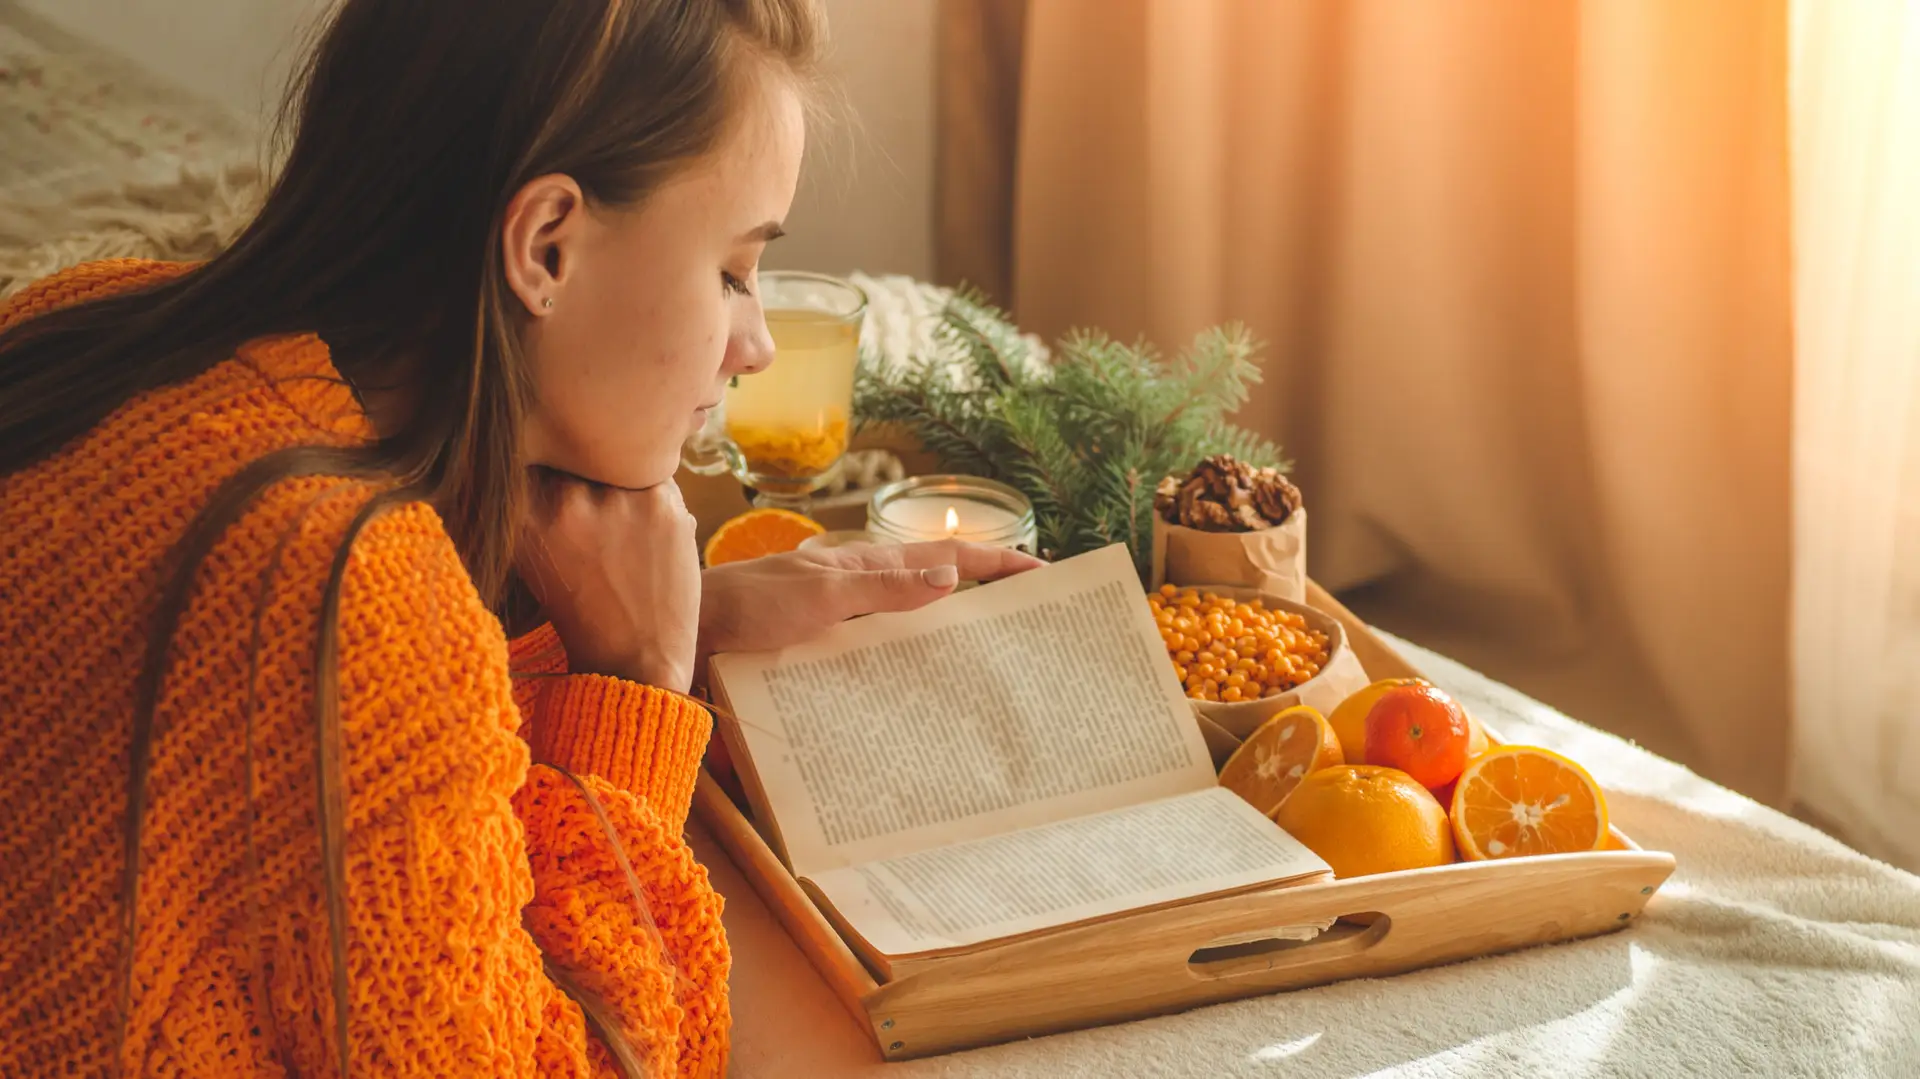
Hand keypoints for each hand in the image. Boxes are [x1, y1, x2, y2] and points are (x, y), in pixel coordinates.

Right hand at [516, 468, 700, 691]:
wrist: (636, 660)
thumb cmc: (583, 611)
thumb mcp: (534, 555)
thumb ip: (531, 500)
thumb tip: (533, 446)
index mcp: (524, 515)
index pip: (533, 452)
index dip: (548, 456)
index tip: (557, 470)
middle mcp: (565, 501)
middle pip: (577, 450)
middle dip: (587, 466)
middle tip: (601, 511)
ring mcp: (616, 499)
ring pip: (621, 458)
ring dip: (624, 479)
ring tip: (626, 528)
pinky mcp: (662, 502)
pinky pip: (658, 474)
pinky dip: (656, 496)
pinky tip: (652, 534)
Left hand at [698, 539, 1044, 657]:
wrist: (684, 635)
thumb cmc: (746, 609)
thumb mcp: (819, 595)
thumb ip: (883, 588)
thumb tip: (953, 576)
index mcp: (862, 565)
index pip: (943, 558)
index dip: (993, 562)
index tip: (1041, 570)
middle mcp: (856, 589)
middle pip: (934, 586)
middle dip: (983, 595)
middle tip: (1029, 615)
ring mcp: (839, 618)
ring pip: (910, 620)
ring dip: (948, 632)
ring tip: (988, 658)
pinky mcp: (820, 648)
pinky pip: (879, 651)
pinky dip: (909, 662)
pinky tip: (918, 691)